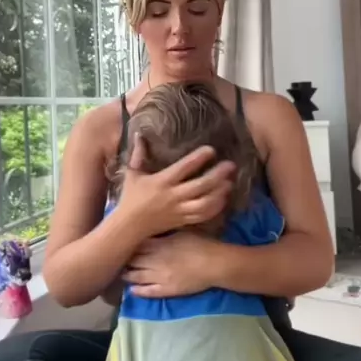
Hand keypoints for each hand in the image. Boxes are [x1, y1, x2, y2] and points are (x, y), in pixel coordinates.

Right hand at [116, 135, 235, 239]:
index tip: (211, 149)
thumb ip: (138, 154)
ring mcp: (180, 210)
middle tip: (230, 165)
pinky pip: (203, 216)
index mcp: (162, 182)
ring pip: (205, 203)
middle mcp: (173, 196)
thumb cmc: (130, 197)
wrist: (129, 226)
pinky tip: (223, 199)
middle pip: (200, 186)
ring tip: (230, 182)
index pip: (184, 168)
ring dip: (220, 193)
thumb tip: (138, 134)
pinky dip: (216, 208)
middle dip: (218, 175)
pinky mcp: (183, 221)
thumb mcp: (132, 174)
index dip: (199, 158)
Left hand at [122, 231, 215, 296]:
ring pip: (136, 276)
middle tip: (117, 259)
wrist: (214, 263)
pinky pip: (148, 291)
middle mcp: (155, 260)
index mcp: (159, 244)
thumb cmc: (201, 243)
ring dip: (127, 275)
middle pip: (133, 260)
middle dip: (125, 259)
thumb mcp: (182, 231)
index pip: (136, 245)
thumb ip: (166, 231)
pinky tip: (132, 290)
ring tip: (121, 274)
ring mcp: (159, 276)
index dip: (127, 245)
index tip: (121, 243)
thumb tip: (156, 227)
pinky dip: (137, 291)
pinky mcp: (166, 290)